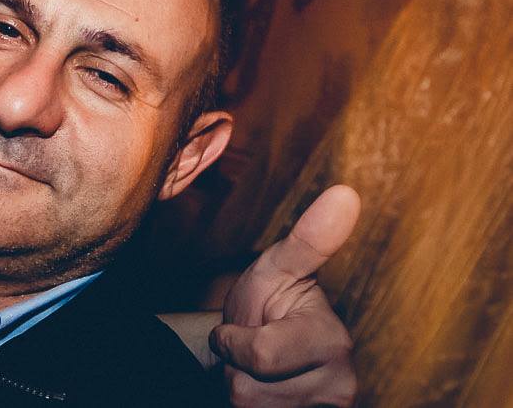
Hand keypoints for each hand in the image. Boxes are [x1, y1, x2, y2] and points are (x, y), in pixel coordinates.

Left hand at [210, 185, 360, 406]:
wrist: (256, 350)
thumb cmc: (268, 302)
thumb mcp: (277, 268)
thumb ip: (310, 238)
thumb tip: (348, 193)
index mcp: (333, 342)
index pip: (257, 355)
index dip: (231, 341)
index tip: (242, 326)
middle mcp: (340, 387)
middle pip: (248, 390)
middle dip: (236, 367)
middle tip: (252, 349)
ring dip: (239, 388)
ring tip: (257, 372)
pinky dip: (248, 407)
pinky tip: (263, 395)